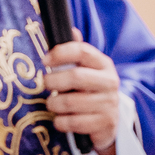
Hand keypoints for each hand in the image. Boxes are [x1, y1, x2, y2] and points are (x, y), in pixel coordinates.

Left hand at [43, 34, 119, 154]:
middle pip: (76, 77)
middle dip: (54, 81)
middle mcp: (110, 82)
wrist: (108, 122)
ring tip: (51, 104)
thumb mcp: (86, 70)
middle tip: (45, 84)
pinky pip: (75, 123)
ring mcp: (109, 104)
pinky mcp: (105, 124)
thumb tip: (71, 30)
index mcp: (103, 64)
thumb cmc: (89, 91)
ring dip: (54, 104)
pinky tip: (60, 120)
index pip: (82, 51)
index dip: (60, 53)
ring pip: (72, 102)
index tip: (45, 60)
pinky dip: (61, 122)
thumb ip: (76, 54)